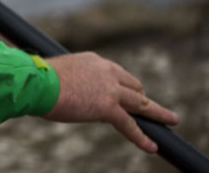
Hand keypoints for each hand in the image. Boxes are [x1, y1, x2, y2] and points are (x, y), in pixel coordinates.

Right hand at [43, 52, 178, 152]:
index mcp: (94, 61)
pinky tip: (152, 146)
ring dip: (157, 112)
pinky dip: (141, 137)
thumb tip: (62, 89)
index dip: (123, 86)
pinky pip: (130, 125)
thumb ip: (70, 80)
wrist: (38, 83)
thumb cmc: (39, 79)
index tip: (124, 93)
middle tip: (148, 108)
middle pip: (134, 86)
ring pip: (141, 103)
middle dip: (142, 98)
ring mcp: (110, 90)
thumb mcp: (59, 74)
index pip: (117, 73)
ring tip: (171, 120)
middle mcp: (107, 72)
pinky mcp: (108, 108)